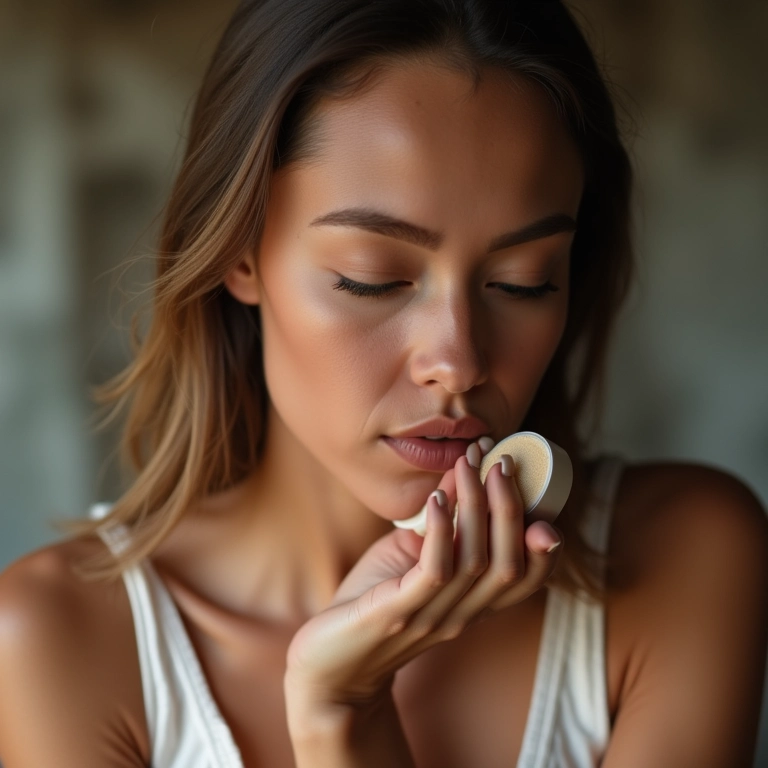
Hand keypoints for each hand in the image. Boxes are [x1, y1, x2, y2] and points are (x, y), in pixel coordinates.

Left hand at [284, 440, 562, 713]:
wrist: (328, 663)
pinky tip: (436, 499)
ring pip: (475, 562)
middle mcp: (462, 614)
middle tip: (500, 462)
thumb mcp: (409, 557)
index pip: (529, 578)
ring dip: (475, 507)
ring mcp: (432, 616)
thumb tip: (458, 473)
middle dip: (510, 507)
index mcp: (472, 603)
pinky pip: (433, 573)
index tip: (536, 491)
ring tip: (466, 466)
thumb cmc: (369, 600)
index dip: (546, 541)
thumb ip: (439, 525)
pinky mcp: (397, 615)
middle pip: (509, 563)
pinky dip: (440, 532)